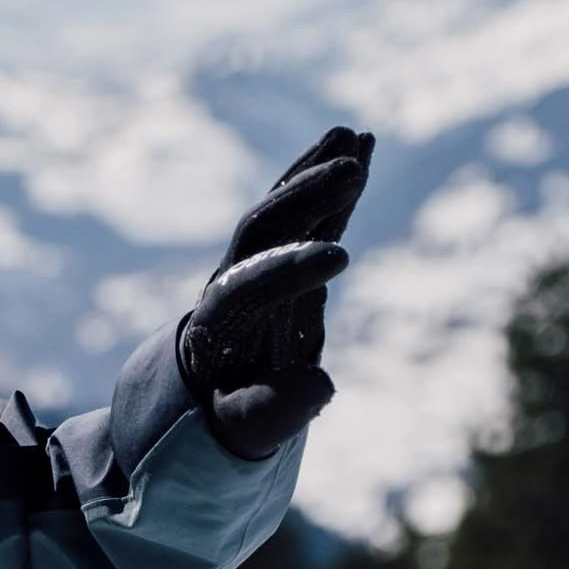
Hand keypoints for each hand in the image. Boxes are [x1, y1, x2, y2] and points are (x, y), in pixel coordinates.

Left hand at [179, 127, 373, 459]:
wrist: (203, 395)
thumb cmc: (225, 418)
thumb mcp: (242, 432)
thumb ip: (272, 413)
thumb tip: (320, 384)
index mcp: (217, 328)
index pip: (246, 288)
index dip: (288, 271)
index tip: (338, 258)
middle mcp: (231, 283)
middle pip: (260, 230)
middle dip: (305, 197)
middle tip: (350, 170)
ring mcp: (257, 263)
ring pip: (282, 207)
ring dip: (317, 170)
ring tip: (357, 136)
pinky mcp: (285, 254)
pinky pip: (309, 211)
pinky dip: (333, 179)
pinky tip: (365, 144)